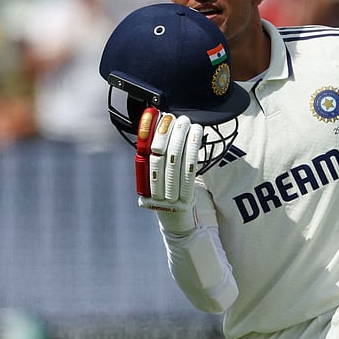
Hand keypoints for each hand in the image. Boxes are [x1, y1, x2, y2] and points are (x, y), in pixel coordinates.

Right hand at [137, 111, 202, 234]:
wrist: (177, 223)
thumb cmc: (167, 195)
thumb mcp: (156, 179)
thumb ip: (156, 159)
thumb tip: (160, 127)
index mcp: (142, 182)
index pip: (144, 153)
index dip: (148, 132)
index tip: (156, 115)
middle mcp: (152, 191)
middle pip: (159, 155)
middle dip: (168, 132)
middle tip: (176, 117)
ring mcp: (168, 197)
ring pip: (175, 161)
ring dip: (182, 137)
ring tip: (187, 122)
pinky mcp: (184, 199)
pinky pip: (189, 170)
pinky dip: (193, 150)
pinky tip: (196, 135)